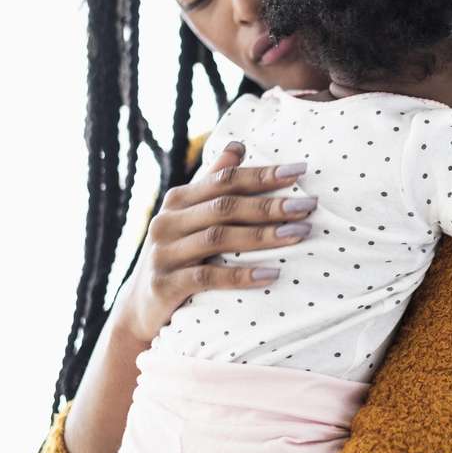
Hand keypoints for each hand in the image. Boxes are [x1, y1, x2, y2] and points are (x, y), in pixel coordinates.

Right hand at [111, 141, 318, 344]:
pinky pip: (207, 277)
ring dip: (263, 235)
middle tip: (309, 205)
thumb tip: (238, 145)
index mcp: (179, 200)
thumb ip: (212, 183)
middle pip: (225, 206)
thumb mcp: (191, 217)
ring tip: (299, 233)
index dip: (262, 174)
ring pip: (218, 238)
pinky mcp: (165, 285)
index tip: (301, 170)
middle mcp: (168, 221)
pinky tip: (273, 273)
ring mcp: (163, 253)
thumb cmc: (178, 255)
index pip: (225, 179)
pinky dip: (241, 276)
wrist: (142, 307)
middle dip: (270, 205)